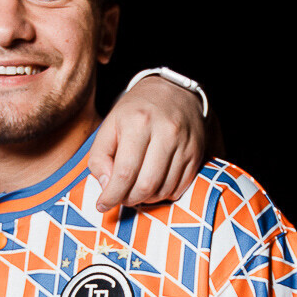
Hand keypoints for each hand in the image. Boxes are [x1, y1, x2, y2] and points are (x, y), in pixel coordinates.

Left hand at [87, 74, 206, 210]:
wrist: (173, 92)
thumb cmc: (136, 111)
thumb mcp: (109, 125)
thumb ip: (100, 157)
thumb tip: (107, 186)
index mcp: (138, 122)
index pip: (124, 172)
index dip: (111, 195)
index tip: (102, 205)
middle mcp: (165, 132)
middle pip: (145, 185)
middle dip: (129, 199)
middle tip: (121, 198)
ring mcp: (184, 144)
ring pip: (164, 190)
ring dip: (146, 198)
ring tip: (136, 190)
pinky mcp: (196, 153)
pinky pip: (180, 187)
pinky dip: (163, 194)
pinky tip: (153, 185)